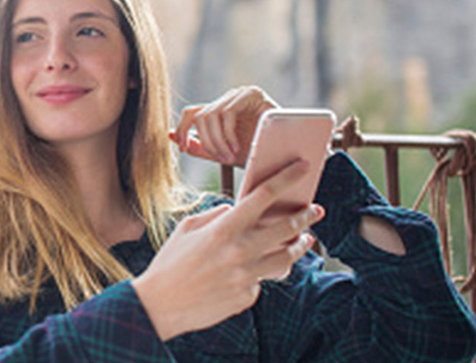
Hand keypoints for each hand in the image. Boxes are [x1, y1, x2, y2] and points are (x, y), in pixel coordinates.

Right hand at [131, 159, 324, 340]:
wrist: (160, 306)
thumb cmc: (170, 264)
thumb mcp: (187, 229)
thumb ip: (215, 214)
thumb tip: (235, 208)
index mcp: (224, 229)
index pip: (264, 196)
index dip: (287, 179)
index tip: (302, 168)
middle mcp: (240, 251)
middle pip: (286, 227)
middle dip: (306, 215)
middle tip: (315, 209)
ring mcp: (246, 276)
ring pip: (286, 257)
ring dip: (299, 245)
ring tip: (305, 239)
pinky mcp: (247, 296)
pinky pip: (261, 280)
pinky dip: (260, 272)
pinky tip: (251, 271)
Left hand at [170, 86, 278, 166]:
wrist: (287, 153)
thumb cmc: (256, 152)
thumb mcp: (223, 152)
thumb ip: (199, 146)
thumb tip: (171, 136)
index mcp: (219, 110)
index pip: (191, 113)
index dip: (181, 130)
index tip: (181, 148)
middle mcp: (227, 98)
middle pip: (199, 116)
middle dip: (206, 142)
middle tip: (220, 158)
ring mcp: (239, 94)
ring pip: (210, 115)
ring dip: (217, 140)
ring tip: (229, 156)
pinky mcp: (251, 94)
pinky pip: (227, 113)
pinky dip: (227, 134)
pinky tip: (237, 147)